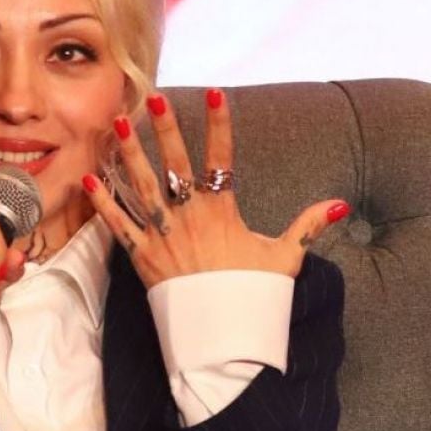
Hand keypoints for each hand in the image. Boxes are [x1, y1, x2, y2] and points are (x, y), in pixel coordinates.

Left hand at [83, 88, 350, 289]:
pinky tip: (90, 179)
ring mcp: (164, 236)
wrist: (224, 337)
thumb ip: (308, 226)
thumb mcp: (285, 258)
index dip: (219, 123)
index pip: (221, 158)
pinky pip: (119, 226)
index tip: (215, 92)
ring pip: (142, 186)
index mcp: (223, 212)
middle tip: (154, 96)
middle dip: (166, 128)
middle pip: (175, 164)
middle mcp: (190, 218)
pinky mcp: (143, 258)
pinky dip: (104, 204)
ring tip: (118, 121)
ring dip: (129, 153)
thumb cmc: (254, 297)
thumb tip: (340, 205)